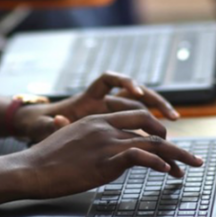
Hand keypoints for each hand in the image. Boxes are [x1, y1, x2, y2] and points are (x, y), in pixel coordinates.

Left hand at [14, 71, 179, 141]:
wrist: (41, 133)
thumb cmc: (41, 128)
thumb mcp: (44, 128)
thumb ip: (52, 125)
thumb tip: (57, 120)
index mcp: (85, 98)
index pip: (107, 80)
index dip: (124, 81)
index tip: (136, 91)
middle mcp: (100, 103)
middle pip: (132, 92)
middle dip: (152, 99)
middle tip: (169, 112)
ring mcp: (108, 114)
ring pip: (139, 106)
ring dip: (157, 110)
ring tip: (175, 119)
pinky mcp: (112, 127)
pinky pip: (136, 122)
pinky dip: (149, 126)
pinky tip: (162, 136)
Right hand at [18, 110, 202, 198]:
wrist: (31, 169)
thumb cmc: (47, 159)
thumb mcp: (70, 139)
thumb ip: (90, 138)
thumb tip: (103, 148)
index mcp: (97, 119)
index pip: (135, 115)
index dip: (154, 126)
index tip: (166, 140)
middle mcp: (104, 125)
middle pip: (148, 124)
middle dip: (171, 138)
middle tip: (184, 155)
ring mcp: (106, 141)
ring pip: (150, 142)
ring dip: (175, 155)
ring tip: (190, 165)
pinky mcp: (105, 160)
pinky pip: (140, 156)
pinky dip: (157, 163)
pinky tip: (167, 172)